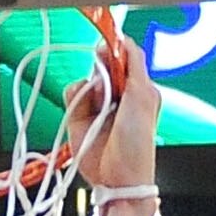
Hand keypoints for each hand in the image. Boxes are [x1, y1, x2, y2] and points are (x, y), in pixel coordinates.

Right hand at [59, 32, 158, 193]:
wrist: (117, 176)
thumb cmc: (137, 142)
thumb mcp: (144, 95)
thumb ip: (135, 64)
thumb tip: (125, 40)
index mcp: (137, 87)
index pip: (123, 57)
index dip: (114, 49)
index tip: (106, 45)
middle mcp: (117, 94)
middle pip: (102, 65)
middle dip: (101, 71)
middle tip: (107, 85)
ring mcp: (97, 106)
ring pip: (85, 79)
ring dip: (89, 89)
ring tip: (99, 108)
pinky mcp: (79, 117)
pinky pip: (71, 95)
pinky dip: (75, 100)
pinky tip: (84, 113)